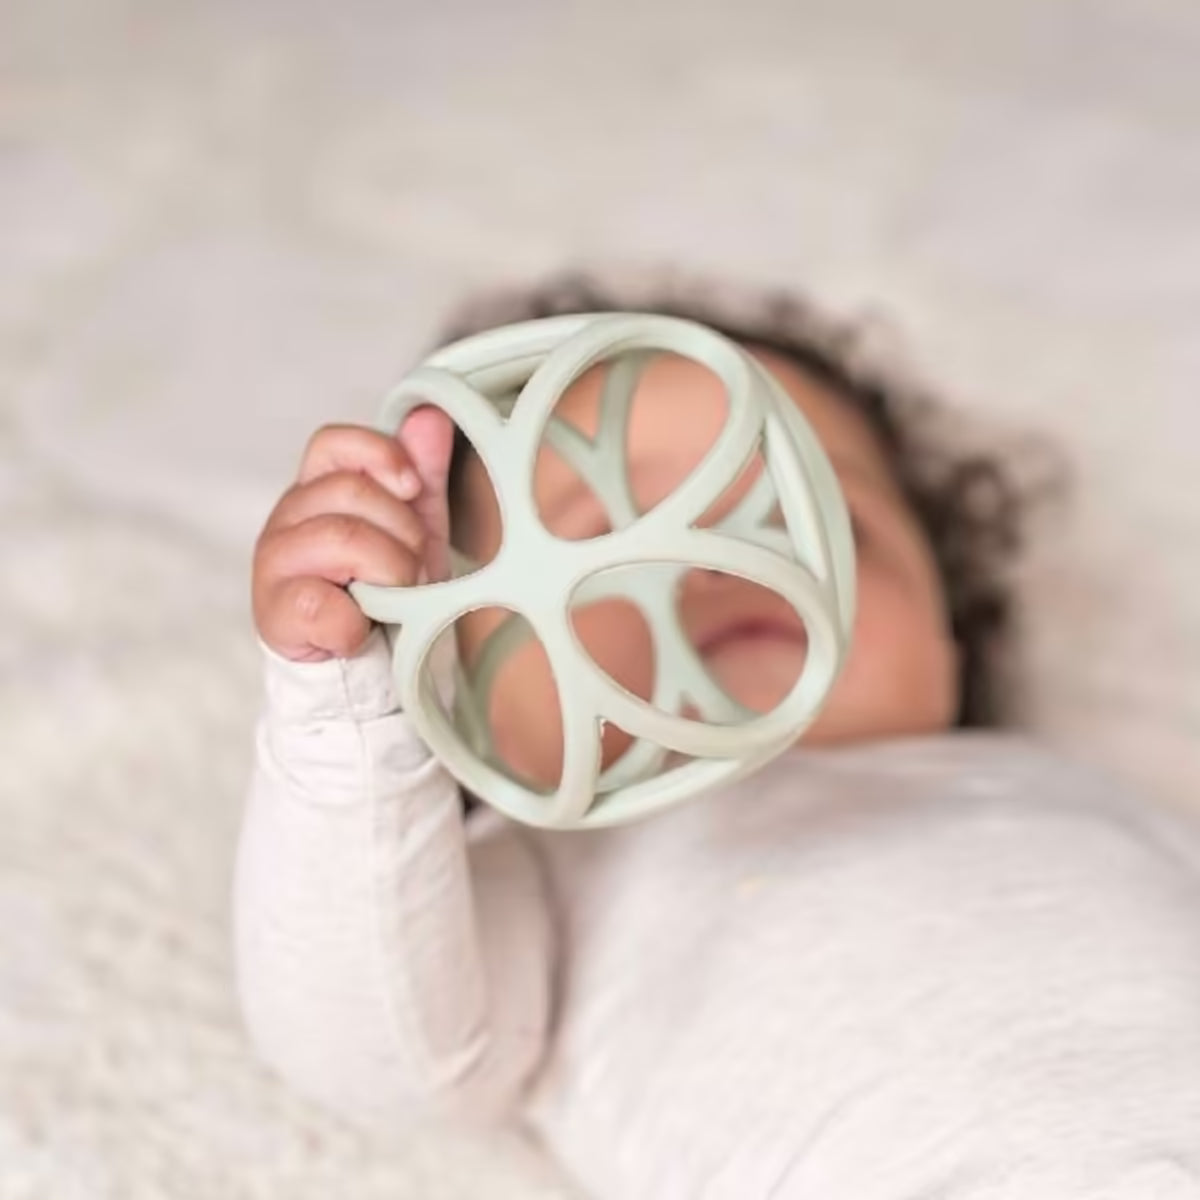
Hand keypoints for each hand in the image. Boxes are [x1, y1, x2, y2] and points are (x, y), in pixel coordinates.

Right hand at [252, 408, 454, 661]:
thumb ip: (422, 473)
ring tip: (397, 599)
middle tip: (416, 570)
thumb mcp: (415, 527)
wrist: (364, 662)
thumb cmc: (384, 587)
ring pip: (342, 538)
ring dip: (391, 574)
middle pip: (351, 492)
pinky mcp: (273, 611)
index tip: (412, 487)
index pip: (333, 443)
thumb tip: (429, 414)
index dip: (378, 455)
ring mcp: (274, 562)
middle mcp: (289, 516)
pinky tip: (359, 629)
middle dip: (403, 532)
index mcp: (319, 488)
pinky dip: (355, 622)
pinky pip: (322, 603)